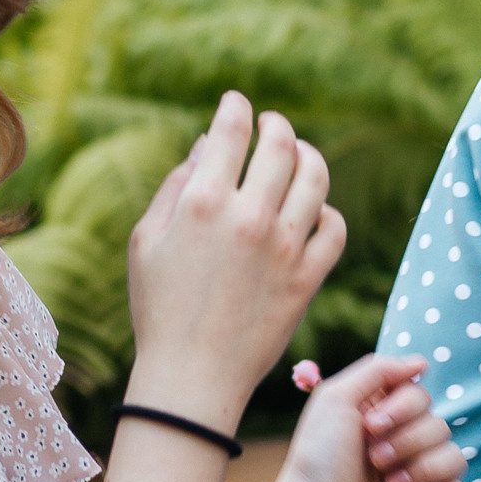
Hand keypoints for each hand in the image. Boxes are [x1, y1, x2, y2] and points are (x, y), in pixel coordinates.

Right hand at [125, 95, 344, 431]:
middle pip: (281, 145)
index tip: (237, 104)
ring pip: (316, 177)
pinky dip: (327, 212)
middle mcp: (249, 218)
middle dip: (276, 125)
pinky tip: (312, 212)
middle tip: (272, 126)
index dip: (236, 107)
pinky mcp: (308, 278)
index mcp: (202, 203)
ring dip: (309, 156)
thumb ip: (177, 185)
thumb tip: (210, 144)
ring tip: (299, 156)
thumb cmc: (157, 308)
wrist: (191, 378)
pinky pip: (334, 228)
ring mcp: (285, 248)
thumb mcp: (146, 240)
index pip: (232, 130)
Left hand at [264, 354, 471, 481]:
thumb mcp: (335, 398)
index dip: (403, 408)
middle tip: (373, 460)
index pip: (421, 397)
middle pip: (439, 426)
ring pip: (455, 458)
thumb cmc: (318, 462)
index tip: (370, 426)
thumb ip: (378, 369)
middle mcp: (402, 448)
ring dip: (421, 470)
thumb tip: (422, 363)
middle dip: (407, 442)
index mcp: (382, 421)